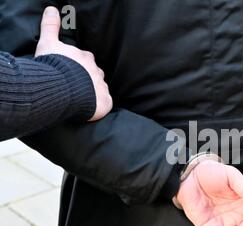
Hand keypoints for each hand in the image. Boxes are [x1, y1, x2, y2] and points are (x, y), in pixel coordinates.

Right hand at [35, 7, 111, 121]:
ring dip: (93, 93)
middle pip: (94, 75)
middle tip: (75, 87)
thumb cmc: (53, 66)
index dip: (78, 67)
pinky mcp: (105, 102)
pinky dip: (100, 106)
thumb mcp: (48, 43)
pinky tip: (90, 109)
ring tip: (81, 99)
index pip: (85, 61)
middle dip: (87, 80)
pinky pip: (105, 104)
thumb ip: (51, 27)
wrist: (60, 86)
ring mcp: (102, 87)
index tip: (70, 73)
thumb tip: (52, 10)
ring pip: (100, 89)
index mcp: (86, 58)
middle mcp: (97, 71)